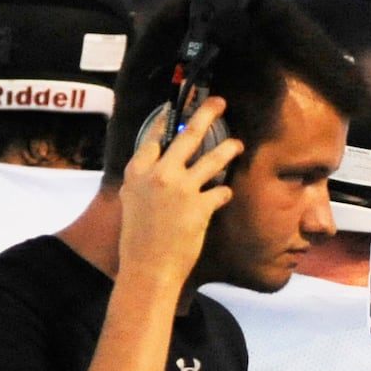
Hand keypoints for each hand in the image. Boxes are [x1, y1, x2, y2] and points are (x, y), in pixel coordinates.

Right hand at [117, 96, 243, 288]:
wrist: (147, 268)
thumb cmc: (137, 239)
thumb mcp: (132, 202)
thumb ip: (143, 181)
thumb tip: (156, 166)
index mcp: (138, 172)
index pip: (154, 137)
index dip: (167, 120)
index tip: (177, 107)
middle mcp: (159, 175)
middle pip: (188, 136)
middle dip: (206, 114)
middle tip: (219, 102)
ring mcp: (181, 189)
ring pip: (213, 159)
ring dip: (229, 149)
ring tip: (238, 144)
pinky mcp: (200, 206)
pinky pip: (220, 192)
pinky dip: (223, 193)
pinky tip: (224, 195)